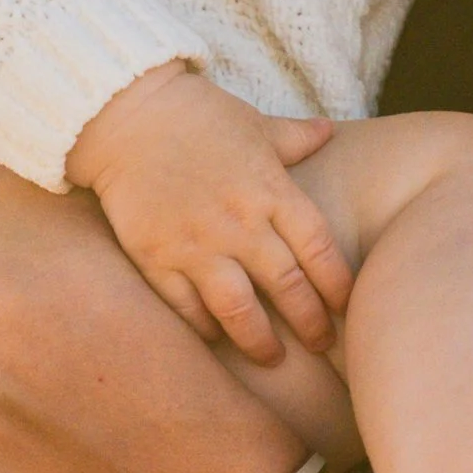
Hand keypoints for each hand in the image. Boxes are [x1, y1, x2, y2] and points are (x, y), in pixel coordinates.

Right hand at [65, 65, 351, 365]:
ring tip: (272, 358)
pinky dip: (204, 327)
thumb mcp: (254, 123)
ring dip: (259, 340)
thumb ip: (295, 138)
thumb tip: (328, 132)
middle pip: (287, 286)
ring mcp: (196, 243)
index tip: (347, 307)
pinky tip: (216, 337)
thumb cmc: (196, 115)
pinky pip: (186, 306)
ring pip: (238, 308)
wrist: (126, 113)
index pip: (319, 249)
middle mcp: (240, 223)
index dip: (337, 285)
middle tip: (322, 345)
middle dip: (310, 323)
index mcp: (271, 190)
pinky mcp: (156, 256)